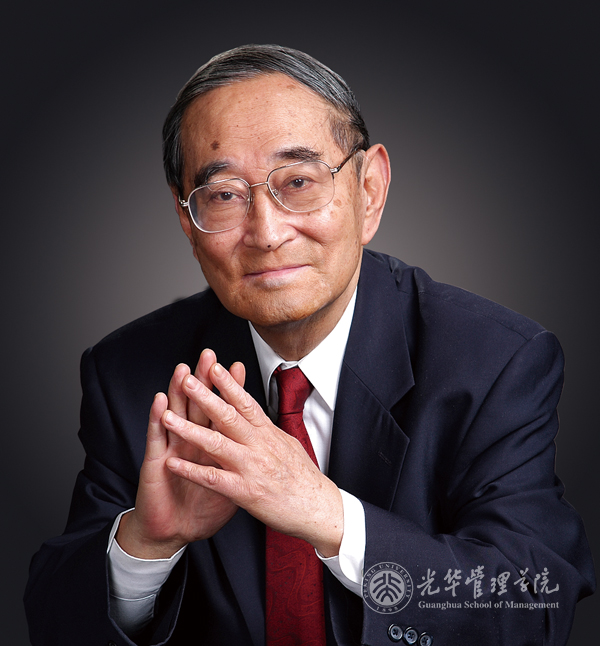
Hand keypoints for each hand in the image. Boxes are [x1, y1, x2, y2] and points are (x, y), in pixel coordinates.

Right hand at [116, 349, 243, 558]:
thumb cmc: (202, 508)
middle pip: (199, 405)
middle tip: (209, 355)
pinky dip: (157, 420)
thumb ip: (244, 463)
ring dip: (178, 391)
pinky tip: (159, 402)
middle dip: (205, 380)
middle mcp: (191, 441)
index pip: (223, 411)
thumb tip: (265, 448)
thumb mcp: (233, 485)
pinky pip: (156, 439)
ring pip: (175, 414)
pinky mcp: (155, 463)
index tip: (239, 365)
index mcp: (212, 445)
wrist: (173, 531)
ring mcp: (172, 448)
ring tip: (183, 369)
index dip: (230, 390)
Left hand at [163, 360, 343, 556]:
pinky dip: (191, 470)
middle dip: (204, 396)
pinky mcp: (245, 491)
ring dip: (189, 429)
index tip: (213, 366)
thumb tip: (256, 416)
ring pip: (216, 444)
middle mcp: (258, 445)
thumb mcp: (288, 445)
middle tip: (186, 379)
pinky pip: (212, 479)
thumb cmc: (304, 479)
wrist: (318, 509)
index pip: (246, 402)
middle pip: (228, 416)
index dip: (228, 383)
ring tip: (167, 417)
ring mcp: (251, 467)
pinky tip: (172, 463)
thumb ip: (267, 431)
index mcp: (268, 433)